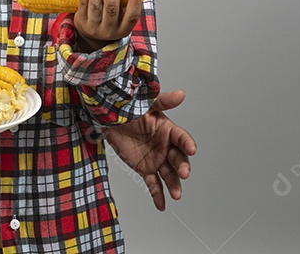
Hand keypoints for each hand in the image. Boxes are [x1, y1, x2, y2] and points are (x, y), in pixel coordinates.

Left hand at [74, 0, 141, 48]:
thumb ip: (125, 4)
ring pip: (95, 5)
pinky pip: (83, 3)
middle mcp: (108, 31)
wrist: (90, 36)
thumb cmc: (110, 21)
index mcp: (123, 29)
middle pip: (111, 9)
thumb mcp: (121, 18)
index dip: (135, 3)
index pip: (131, 17)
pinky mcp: (81, 21)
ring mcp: (93, 27)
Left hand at [103, 89, 195, 210]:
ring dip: (173, 185)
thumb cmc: (128, 109)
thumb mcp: (145, 104)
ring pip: (168, 174)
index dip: (187, 143)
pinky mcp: (144, 169)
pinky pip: (153, 183)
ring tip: (176, 195)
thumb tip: (181, 94)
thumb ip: (163, 101)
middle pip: (178, 159)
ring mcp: (156, 159)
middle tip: (183, 174)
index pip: (182, 138)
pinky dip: (157, 195)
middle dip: (182, 167)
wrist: (108, 119)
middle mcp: (166, 147)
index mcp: (168, 130)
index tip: (191, 149)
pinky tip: (162, 206)